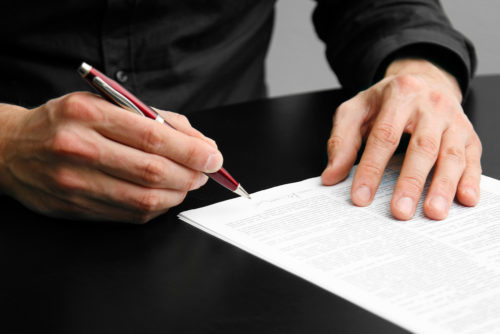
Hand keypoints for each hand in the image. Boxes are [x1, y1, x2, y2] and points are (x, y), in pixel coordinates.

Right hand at [0, 92, 222, 222]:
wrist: (11, 149)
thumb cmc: (65, 121)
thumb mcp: (104, 103)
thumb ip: (154, 118)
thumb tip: (199, 142)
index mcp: (89, 114)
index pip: (154, 136)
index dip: (191, 150)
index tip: (213, 156)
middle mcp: (80, 148)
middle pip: (153, 171)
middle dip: (191, 173)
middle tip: (206, 171)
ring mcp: (76, 182)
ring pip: (145, 198)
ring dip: (179, 192)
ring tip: (189, 182)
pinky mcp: (77, 207)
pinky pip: (131, 214)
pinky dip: (158, 206)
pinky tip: (165, 194)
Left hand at [321, 59, 481, 219]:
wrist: (423, 79)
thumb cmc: (386, 100)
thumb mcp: (356, 110)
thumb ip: (341, 141)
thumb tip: (331, 176)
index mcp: (399, 95)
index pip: (384, 136)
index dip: (371, 169)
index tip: (361, 197)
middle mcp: (431, 105)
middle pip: (422, 147)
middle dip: (411, 182)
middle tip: (400, 212)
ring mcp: (454, 119)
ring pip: (451, 155)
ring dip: (442, 187)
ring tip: (432, 213)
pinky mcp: (469, 134)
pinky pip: (473, 158)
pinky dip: (471, 180)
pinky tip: (465, 199)